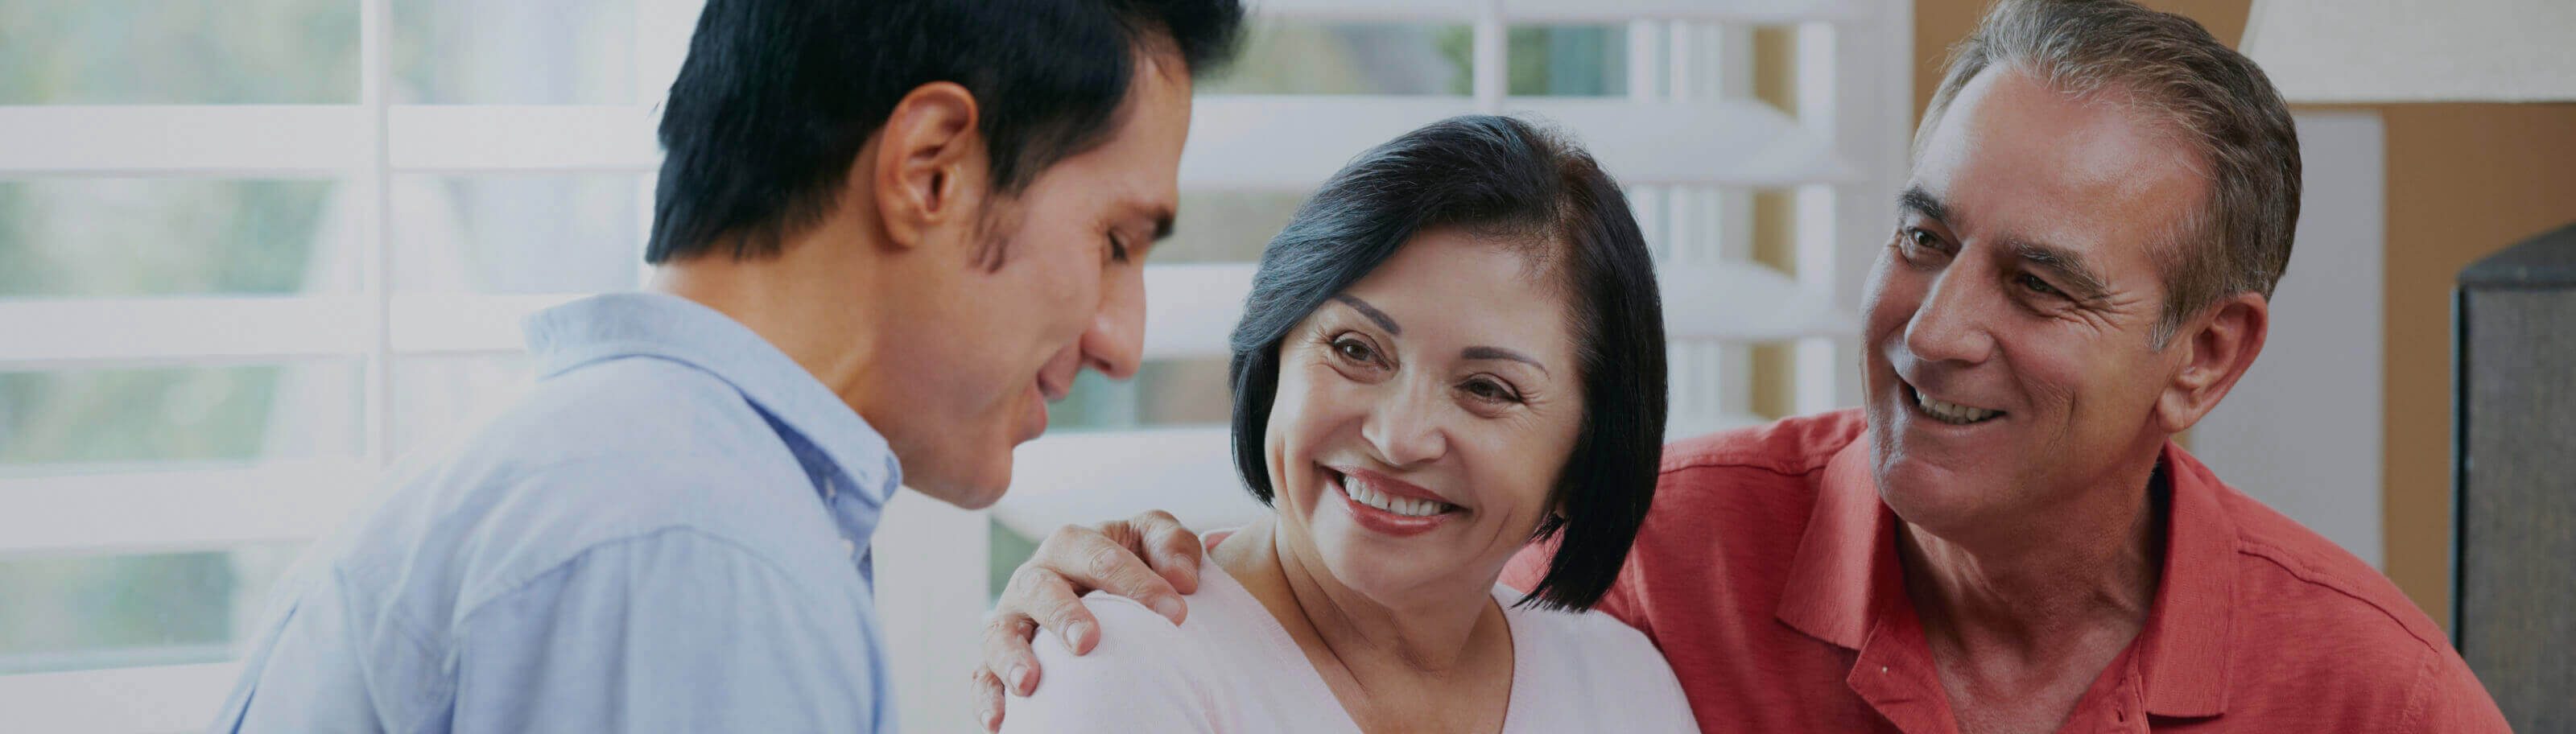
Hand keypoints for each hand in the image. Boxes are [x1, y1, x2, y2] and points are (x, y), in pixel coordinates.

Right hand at [970, 510, 1203, 732]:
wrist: (1105, 592)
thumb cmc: (1134, 567)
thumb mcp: (1155, 543)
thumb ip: (1173, 547)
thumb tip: (1182, 580)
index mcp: (1073, 545)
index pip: (1099, 555)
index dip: (1136, 582)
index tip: (1176, 615)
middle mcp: (1036, 578)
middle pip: (1040, 589)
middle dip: (1062, 615)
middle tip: (1087, 642)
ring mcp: (1013, 619)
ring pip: (1001, 632)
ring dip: (1013, 657)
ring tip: (1029, 683)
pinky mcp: (999, 658)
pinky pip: (982, 676)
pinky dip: (986, 697)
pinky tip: (999, 722)